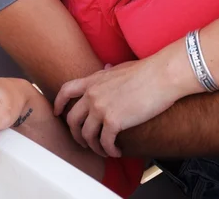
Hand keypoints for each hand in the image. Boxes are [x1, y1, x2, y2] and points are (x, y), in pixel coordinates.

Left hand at [54, 57, 179, 157]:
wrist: (160, 75)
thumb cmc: (146, 71)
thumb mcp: (121, 67)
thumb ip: (109, 71)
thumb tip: (106, 67)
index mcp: (93, 80)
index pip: (66, 91)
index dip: (58, 103)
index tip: (58, 113)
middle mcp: (92, 94)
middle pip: (72, 119)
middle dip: (76, 134)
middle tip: (84, 142)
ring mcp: (101, 107)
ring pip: (86, 135)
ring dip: (94, 146)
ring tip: (104, 150)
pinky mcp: (113, 121)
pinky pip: (104, 143)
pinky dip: (109, 151)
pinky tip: (117, 151)